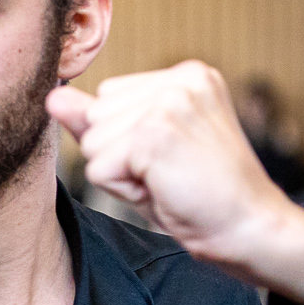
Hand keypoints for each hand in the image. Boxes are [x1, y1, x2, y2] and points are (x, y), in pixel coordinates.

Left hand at [50, 62, 303, 301]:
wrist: (250, 229)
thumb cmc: (200, 194)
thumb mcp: (143, 150)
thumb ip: (98, 120)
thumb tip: (53, 96)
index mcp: (186, 75)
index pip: (107, 97)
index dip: (125, 139)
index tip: (171, 157)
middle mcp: (180, 80)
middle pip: (95, 117)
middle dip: (119, 156)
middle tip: (171, 173)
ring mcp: (169, 104)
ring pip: (93, 143)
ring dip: (121, 174)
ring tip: (169, 180)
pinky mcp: (155, 134)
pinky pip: (98, 168)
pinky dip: (123, 190)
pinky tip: (165, 188)